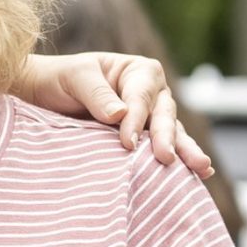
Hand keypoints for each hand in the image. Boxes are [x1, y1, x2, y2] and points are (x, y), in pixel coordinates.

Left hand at [14, 52, 214, 178]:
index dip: (136, 118)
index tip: (127, 142)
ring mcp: (150, 119)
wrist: (44, 96)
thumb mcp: (75, 78)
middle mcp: (152, 94)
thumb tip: (120, 115)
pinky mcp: (144, 140)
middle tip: (167, 157)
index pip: (141, 97)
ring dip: (185, 151)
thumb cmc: (60, 80)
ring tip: (202, 168)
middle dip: (167, 137)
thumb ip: (97, 93)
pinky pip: (161, 149)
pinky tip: (198, 175)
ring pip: (171, 134)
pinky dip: (178, 161)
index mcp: (138, 71)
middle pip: (163, 116)